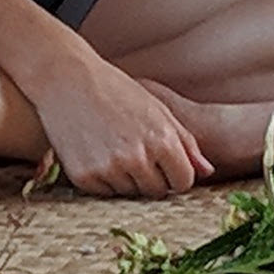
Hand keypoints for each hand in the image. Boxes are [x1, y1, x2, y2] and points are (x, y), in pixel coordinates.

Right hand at [27, 49, 212, 196]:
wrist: (66, 79)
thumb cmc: (116, 89)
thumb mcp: (158, 109)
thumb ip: (186, 142)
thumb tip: (207, 171)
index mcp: (161, 141)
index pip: (183, 182)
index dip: (176, 174)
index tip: (165, 164)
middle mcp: (137, 159)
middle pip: (157, 192)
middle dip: (153, 178)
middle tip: (136, 152)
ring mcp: (109, 170)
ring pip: (130, 193)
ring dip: (127, 178)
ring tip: (115, 147)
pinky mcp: (84, 177)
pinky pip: (104, 193)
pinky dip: (104, 179)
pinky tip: (97, 152)